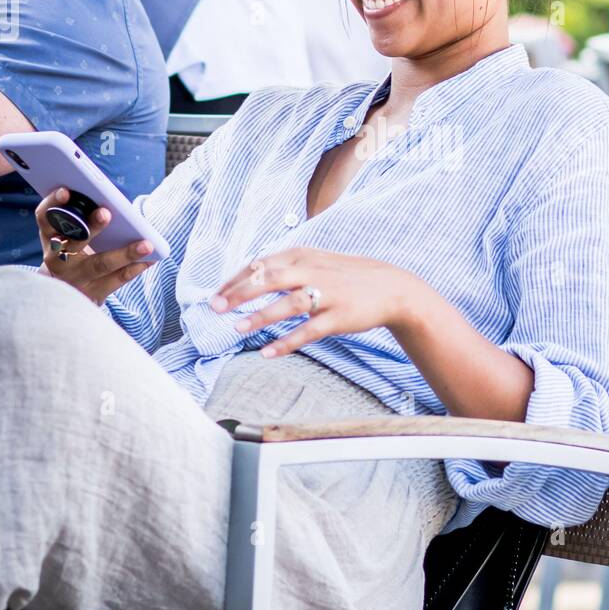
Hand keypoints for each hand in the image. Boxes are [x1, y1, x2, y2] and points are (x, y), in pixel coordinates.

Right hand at [35, 186, 154, 305]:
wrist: (64, 293)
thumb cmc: (72, 251)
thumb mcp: (66, 235)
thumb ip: (79, 218)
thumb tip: (107, 197)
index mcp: (49, 237)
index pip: (45, 218)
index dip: (53, 203)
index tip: (66, 190)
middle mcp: (58, 259)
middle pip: (73, 243)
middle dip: (90, 227)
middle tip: (106, 213)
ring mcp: (75, 279)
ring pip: (99, 264)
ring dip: (124, 253)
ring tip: (147, 244)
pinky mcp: (93, 293)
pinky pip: (117, 280)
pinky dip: (135, 268)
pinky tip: (151, 259)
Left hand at [209, 247, 425, 356]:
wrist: (392, 288)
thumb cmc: (347, 276)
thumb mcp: (316, 261)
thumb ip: (285, 267)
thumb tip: (248, 275)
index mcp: (303, 256)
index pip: (261, 265)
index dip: (235, 280)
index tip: (216, 296)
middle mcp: (313, 271)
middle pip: (270, 279)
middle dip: (240, 293)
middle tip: (216, 308)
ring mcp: (328, 294)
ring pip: (289, 304)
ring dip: (261, 316)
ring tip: (237, 330)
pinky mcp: (339, 316)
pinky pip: (309, 331)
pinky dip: (287, 342)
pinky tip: (268, 353)